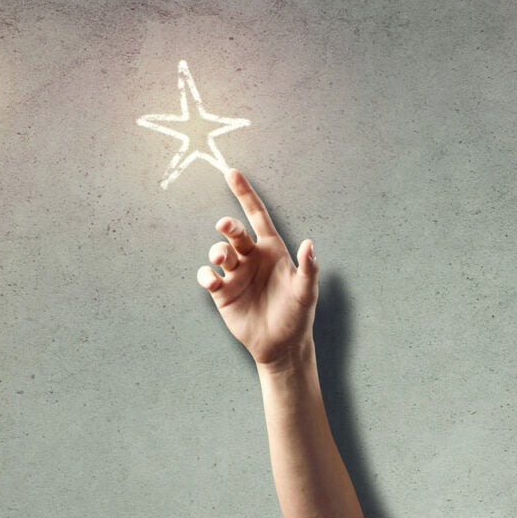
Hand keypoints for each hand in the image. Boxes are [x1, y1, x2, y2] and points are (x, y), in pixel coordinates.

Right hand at [197, 165, 317, 370]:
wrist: (282, 345)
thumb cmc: (297, 314)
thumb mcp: (307, 292)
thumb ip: (308, 268)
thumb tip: (309, 243)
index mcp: (271, 249)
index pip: (257, 215)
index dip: (245, 193)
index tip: (232, 172)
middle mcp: (251, 257)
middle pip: (234, 232)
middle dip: (228, 226)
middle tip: (225, 227)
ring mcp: (235, 274)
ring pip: (219, 251)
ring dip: (218, 250)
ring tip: (222, 258)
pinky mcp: (222, 293)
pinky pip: (209, 276)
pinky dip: (207, 275)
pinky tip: (213, 280)